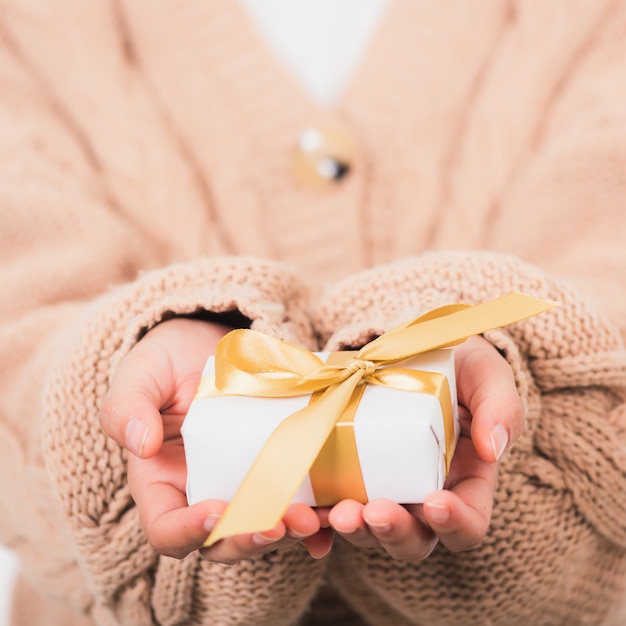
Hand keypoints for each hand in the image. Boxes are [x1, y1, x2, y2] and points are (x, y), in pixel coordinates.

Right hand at [99, 318, 332, 562]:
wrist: (210, 342)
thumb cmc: (167, 361)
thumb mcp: (140, 374)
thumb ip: (127, 406)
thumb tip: (140, 445)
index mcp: (162, 482)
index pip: (166, 529)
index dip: (188, 531)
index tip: (215, 511)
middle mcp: (203, 493)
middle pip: (223, 541)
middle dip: (251, 538)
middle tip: (279, 523)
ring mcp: (243, 484)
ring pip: (264, 527)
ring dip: (290, 533)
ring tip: (314, 519)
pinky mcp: (276, 469)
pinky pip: (296, 502)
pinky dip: (315, 518)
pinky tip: (334, 515)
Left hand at [324, 335, 522, 560]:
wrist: (411, 350)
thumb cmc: (458, 366)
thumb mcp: (488, 376)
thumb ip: (501, 407)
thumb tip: (494, 448)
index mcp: (465, 482)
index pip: (469, 522)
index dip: (455, 523)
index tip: (436, 502)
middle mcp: (422, 496)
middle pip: (414, 539)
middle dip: (393, 531)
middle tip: (374, 512)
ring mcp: (382, 489)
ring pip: (368, 530)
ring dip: (351, 528)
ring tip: (334, 513)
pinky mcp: (346, 477)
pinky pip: (329, 510)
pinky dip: (315, 523)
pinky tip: (301, 515)